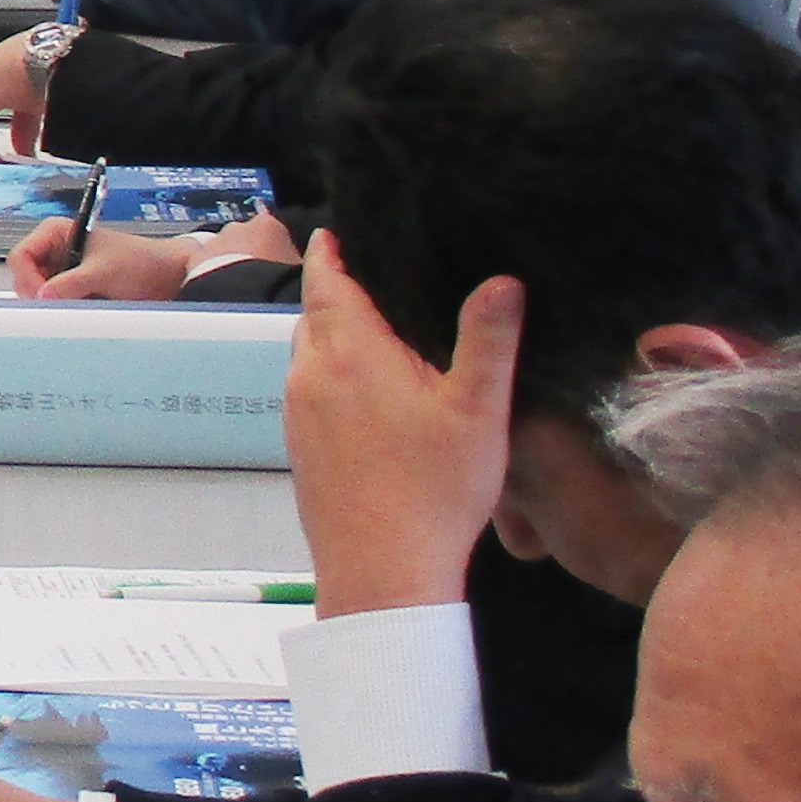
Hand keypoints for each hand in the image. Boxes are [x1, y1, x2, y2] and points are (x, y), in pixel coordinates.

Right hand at [9, 219, 203, 302]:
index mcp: (56, 233)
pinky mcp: (73, 289)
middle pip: (26, 278)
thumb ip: (70, 284)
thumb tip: (42, 298)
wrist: (168, 277)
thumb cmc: (140, 262)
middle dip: (42, 294)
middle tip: (59, 306)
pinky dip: (65, 310)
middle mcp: (55, 250)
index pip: (21, 257)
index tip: (42, 298)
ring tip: (80, 305)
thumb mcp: (102, 272)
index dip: (27, 279)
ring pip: (40, 294)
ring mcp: (64, 271)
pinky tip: (83, 309)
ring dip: (55, 304)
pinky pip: (56, 304)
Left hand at [287, 231, 518, 615]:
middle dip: (337, 291)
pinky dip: (330, 374)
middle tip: (371, 274)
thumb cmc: (434, 489)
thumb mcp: (477, 410)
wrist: (382, 569)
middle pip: (316, 315)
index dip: (334, 253)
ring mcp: (297, 411)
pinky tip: (365, 391)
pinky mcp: (299, 444)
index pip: (329, 282)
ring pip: (309, 353)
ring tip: (374, 327)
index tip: (339, 231)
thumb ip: (488, 340)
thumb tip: (503, 280)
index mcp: (348, 352)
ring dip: (333, 335)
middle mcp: (310, 374)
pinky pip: (309, 390)